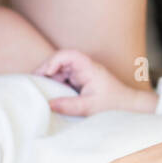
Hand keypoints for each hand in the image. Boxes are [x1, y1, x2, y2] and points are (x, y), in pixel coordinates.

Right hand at [34, 48, 156, 116]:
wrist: (129, 107)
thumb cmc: (114, 104)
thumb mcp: (91, 107)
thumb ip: (70, 106)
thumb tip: (48, 104)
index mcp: (88, 68)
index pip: (68, 55)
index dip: (53, 61)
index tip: (46, 74)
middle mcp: (83, 68)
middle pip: (59, 62)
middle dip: (45, 71)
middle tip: (32, 84)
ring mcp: (80, 75)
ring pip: (58, 72)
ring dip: (48, 80)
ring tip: (37, 92)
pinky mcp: (79, 83)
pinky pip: (62, 81)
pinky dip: (53, 87)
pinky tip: (47, 96)